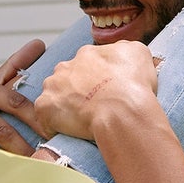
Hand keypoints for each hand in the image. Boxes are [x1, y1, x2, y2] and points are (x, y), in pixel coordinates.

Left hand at [36, 42, 158, 143]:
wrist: (122, 112)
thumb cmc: (133, 86)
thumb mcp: (139, 54)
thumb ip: (126, 50)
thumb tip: (123, 52)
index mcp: (87, 54)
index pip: (87, 64)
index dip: (95, 79)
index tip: (103, 91)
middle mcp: (65, 66)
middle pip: (66, 78)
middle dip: (76, 90)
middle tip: (92, 106)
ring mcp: (52, 86)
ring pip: (53, 95)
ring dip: (64, 106)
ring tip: (80, 121)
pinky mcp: (44, 108)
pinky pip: (45, 118)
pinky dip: (54, 125)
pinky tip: (68, 132)